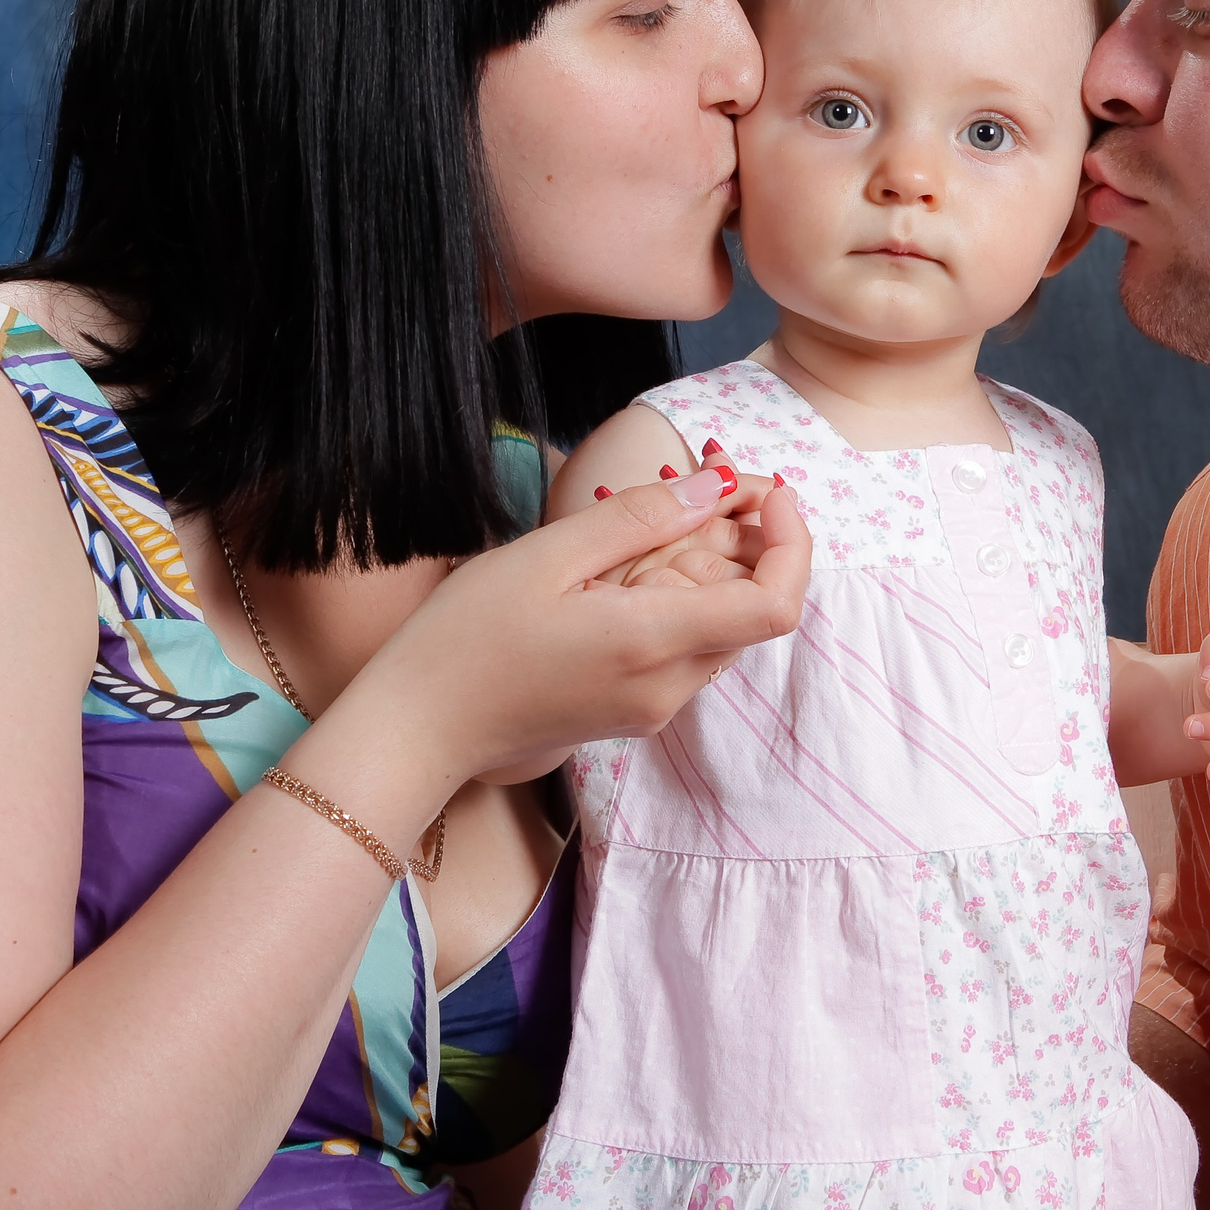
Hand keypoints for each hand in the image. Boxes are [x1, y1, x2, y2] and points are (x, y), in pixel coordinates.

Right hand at [352, 467, 810, 789]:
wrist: (417, 729)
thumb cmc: (465, 638)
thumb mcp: (549, 555)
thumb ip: (641, 519)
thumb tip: (717, 487)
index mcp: (654, 644)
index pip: (777, 603)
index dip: (792, 542)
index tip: (766, 492)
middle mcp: (670, 687)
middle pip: (753, 607)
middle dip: (745, 539)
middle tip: (701, 480)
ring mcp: (655, 706)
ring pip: (721, 625)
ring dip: (709, 566)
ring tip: (653, 516)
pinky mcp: (636, 710)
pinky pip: (685, 645)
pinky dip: (680, 597)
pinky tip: (626, 563)